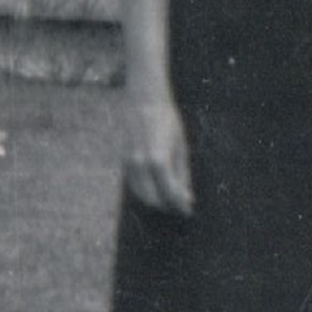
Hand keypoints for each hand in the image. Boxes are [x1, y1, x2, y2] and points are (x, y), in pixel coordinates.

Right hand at [124, 96, 193, 212]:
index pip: (169, 193)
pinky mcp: (123, 160)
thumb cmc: (168, 122)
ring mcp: (129, 163)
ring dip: (156, 201)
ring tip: (171, 200)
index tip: (188, 210)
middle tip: (181, 207)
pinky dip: (145, 192)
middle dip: (168, 206)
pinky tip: (158, 189)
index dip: (180, 205)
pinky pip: (134, 185)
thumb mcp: (181, 148)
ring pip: (141, 195)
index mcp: (158, 160)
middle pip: (153, 199)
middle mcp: (140, 164)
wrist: (144, 101)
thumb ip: (183, 175)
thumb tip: (186, 198)